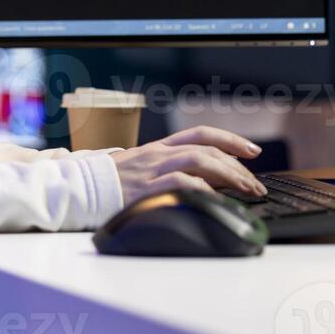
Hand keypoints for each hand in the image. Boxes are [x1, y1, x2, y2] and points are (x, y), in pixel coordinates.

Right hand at [109, 126, 266, 205]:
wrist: (78, 190)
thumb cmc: (109, 185)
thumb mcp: (140, 171)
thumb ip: (167, 172)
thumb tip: (202, 183)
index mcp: (158, 148)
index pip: (200, 134)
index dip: (229, 140)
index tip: (252, 151)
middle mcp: (158, 154)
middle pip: (206, 149)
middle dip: (237, 166)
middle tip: (255, 184)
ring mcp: (151, 170)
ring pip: (199, 160)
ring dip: (228, 174)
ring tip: (245, 190)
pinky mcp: (145, 189)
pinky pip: (180, 183)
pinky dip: (202, 189)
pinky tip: (216, 199)